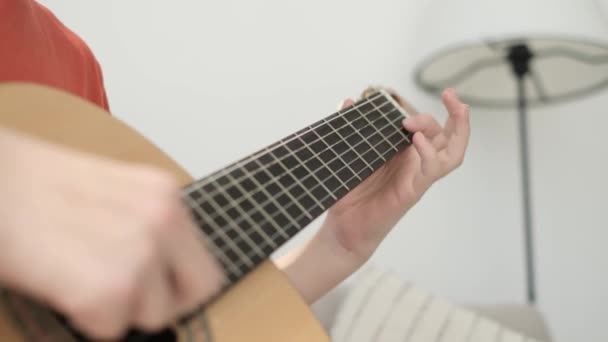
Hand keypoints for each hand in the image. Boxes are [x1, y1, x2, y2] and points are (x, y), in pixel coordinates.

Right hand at [0, 129, 223, 339]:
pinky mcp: (109, 286)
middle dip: (161, 302)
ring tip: (79, 276)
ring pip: (154, 315)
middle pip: (196, 293)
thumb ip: (147, 226)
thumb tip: (165, 272)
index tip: (157, 289)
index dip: (180, 285)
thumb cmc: (28, 188)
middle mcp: (163, 219)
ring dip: (118, 309)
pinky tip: (62, 285)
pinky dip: (86, 319)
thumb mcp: (111, 194)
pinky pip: (112, 328)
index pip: (206, 265)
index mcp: (165, 195)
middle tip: (123, 294)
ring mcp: (141, 252)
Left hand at [277, 88, 469, 302]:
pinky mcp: (412, 191)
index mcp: (403, 151)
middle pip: (446, 135)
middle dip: (454, 113)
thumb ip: (352, 129)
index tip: (407, 91)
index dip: (425, 107)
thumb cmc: (349, 193)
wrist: (342, 228)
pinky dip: (429, 152)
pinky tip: (418, 139)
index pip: (426, 126)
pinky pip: (432, 170)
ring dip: (457, 129)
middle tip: (451, 94)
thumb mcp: (349, 155)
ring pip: (451, 152)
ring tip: (455, 107)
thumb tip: (349, 101)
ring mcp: (416, 176)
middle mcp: (415, 162)